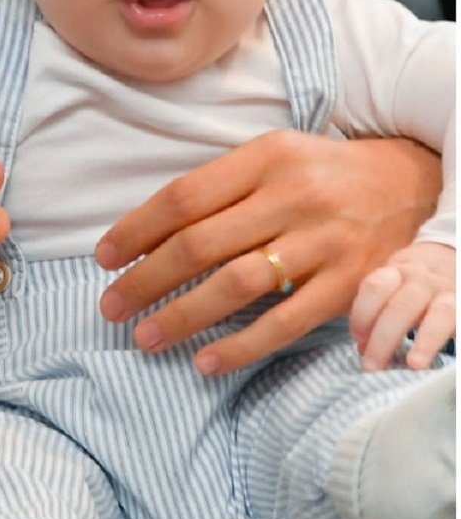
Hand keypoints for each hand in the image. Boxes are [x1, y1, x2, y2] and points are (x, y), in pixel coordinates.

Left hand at [96, 132, 440, 374]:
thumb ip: (217, 191)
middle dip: (145, 279)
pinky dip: (241, 345)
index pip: (183, 197)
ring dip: (183, 315)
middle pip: (201, 244)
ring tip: (144, 336)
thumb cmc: (320, 174)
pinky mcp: (352, 284)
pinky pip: (287, 322)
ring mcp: (325, 242)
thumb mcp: (271, 160)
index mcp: (266, 158)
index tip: (104, 258)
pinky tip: (205, 360)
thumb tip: (145, 236)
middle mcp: (295, 196)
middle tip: (110, 306)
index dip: (136, 230)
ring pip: (238, 284)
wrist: (413, 183)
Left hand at [350, 241, 454, 370]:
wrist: (452, 263)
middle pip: (402, 306)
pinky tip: (438, 361)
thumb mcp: (393, 288)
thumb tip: (364, 348)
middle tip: (372, 366)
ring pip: (440, 314)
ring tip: (414, 364)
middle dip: (384, 338)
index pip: (375, 287)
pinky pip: (460, 322)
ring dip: (425, 342)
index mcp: (397, 273)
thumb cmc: (414, 283)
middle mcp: (424, 280)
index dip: (363, 314)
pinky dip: (448, 341)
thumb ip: (377, 314)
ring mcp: (450, 293)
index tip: (357, 338)